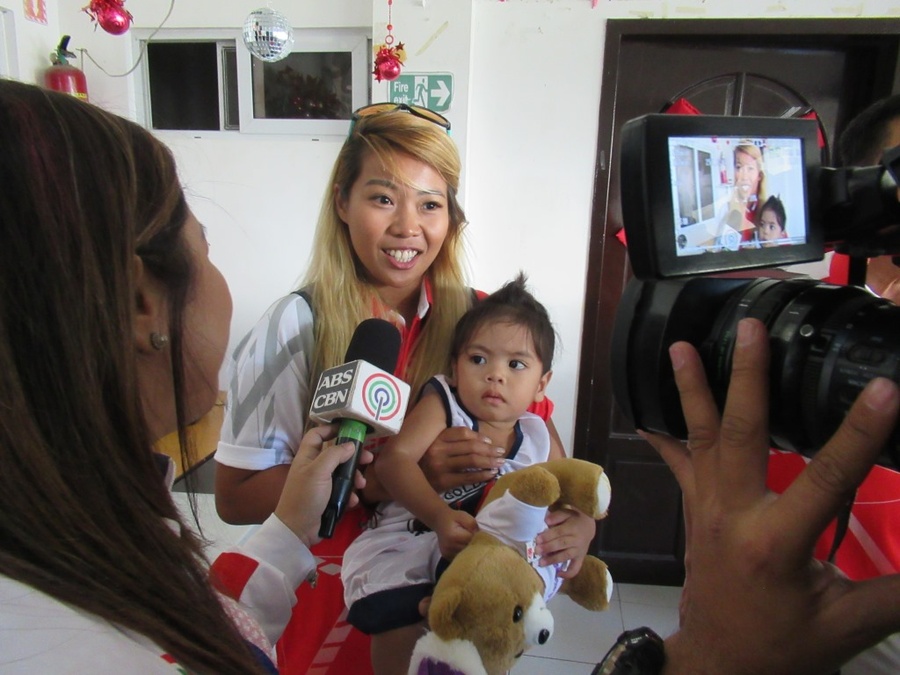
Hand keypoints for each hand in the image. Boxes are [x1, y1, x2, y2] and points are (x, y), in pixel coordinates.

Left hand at [273, 423, 372, 548]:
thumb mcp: (319, 472)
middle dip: (353, 456)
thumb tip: (351, 444)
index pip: (317, 434)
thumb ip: (334, 455)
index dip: (330, 429)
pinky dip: (350, 494)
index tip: (349, 429)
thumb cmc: (305, 496)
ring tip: (362, 484)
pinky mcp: (328, 498)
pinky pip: (344, 490)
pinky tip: (353, 500)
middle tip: (368, 458)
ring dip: (355, 477)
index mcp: (308, 457)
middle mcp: (315, 467)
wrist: (298, 529)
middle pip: (336, 453)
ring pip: (343, 473)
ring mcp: (322, 483)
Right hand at [420, 426, 503, 491]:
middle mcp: (437, 450)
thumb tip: (480, 440)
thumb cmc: (424, 463)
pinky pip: (468, 477)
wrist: (406, 483)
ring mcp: (440, 466)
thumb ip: (450, 441)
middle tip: (501, 452)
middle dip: (490, 449)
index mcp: (436, 438)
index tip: (490, 441)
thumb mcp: (433, 447)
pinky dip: (482, 475)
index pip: (462, 432)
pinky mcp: (443, 481)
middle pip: (471, 446)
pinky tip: (491, 474)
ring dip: (490, 461)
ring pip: (472, 461)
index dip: (479, 436)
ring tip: (500, 463)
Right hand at [435, 510, 477, 559]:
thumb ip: (472, 525)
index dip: (478, 538)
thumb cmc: (453, 518)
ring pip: (465, 556)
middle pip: (468, 550)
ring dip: (469, 551)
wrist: (439, 521)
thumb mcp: (464, 516)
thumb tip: (480, 535)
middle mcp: (449, 547)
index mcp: (454, 536)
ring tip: (470, 543)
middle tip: (477, 539)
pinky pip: (459, 558)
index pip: (471, 541)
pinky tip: (464, 547)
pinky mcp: (446, 556)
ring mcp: (447, 553)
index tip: (481, 535)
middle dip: (474, 545)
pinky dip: (463, 554)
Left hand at [536, 506, 595, 577]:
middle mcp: (577, 540)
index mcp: (572, 527)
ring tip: (541, 563)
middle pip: (561, 544)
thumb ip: (556, 516)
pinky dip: (568, 573)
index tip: (537, 539)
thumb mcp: (567, 512)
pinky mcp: (581, 558)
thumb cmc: (574, 518)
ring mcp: (579, 550)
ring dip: (553, 560)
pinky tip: (558, 575)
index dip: (548, 536)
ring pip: (566, 556)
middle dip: (548, 548)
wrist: (590, 525)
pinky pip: (576, 567)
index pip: (559, 532)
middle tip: (536, 551)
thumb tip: (546, 521)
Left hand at [645, 318, 899, 674]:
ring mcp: (706, 510)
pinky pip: (678, 463)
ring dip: (691, 389)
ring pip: (699, 438)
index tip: (885, 390)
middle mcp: (732, 515)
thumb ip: (897, 588)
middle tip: (749, 328)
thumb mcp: (850, 622)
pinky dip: (666, 433)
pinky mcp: (695, 511)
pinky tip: (650, 407)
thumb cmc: (782, 647)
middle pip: (740, 434)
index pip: (828, 476)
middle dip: (746, 376)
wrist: (722, 664)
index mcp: (776, 541)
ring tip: (678, 345)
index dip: (860, 432)